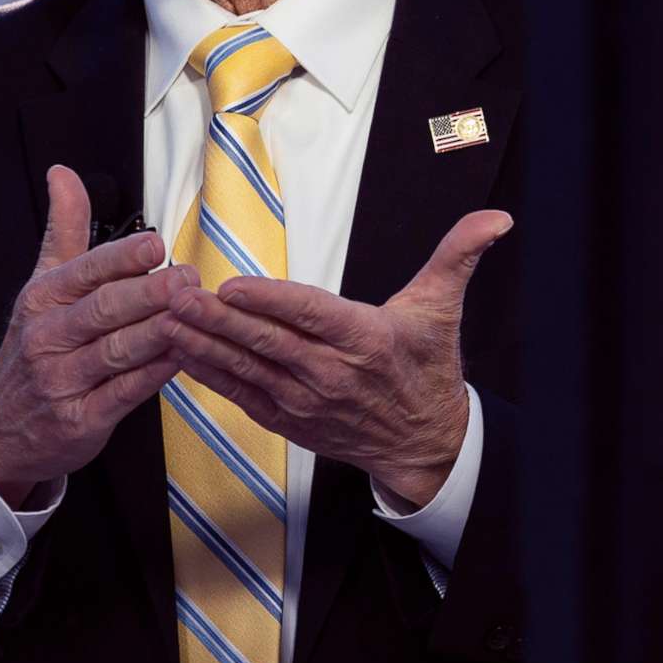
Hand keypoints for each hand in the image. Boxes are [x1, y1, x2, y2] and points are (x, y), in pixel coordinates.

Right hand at [0, 165, 196, 506]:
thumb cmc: (35, 348)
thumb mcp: (42, 285)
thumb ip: (64, 230)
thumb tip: (63, 173)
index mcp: (43, 298)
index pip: (84, 272)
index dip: (120, 259)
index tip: (155, 246)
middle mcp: (49, 337)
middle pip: (104, 310)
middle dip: (149, 293)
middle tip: (188, 278)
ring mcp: (63, 380)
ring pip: (117, 351)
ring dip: (159, 331)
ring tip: (194, 314)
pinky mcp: (81, 419)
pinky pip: (124, 393)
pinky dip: (154, 375)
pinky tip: (182, 357)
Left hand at [158, 210, 511, 505]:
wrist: (424, 444)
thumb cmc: (427, 370)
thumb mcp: (442, 308)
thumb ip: (459, 255)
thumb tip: (496, 218)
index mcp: (366, 340)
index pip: (312, 315)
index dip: (271, 301)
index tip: (234, 286)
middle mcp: (332, 375)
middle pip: (268, 343)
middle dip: (218, 319)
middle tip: (177, 294)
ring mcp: (306, 403)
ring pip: (247, 370)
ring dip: (203, 345)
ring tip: (166, 319)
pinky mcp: (289, 421)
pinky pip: (242, 396)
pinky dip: (210, 376)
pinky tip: (180, 354)